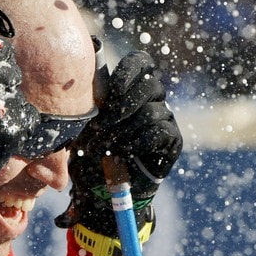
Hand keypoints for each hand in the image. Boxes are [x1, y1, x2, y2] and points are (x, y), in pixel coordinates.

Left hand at [55, 50, 182, 237]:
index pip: (141, 63)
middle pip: (150, 84)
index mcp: (131, 90)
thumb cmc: (91, 155)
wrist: (104, 193)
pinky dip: (138, 141)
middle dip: (123, 105)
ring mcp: (166, 120)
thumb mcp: (84, 126)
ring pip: (152, 110)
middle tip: (102, 126)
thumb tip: (84, 80)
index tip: (111, 89)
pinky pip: (160, 130)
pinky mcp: (172, 141)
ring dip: (124, 129)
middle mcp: (153, 101)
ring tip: (106, 146)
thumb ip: (90, 103)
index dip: (128, 70)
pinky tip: (124, 152)